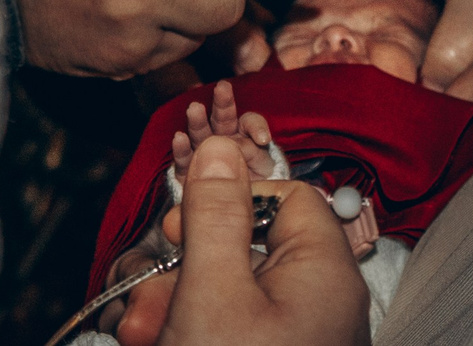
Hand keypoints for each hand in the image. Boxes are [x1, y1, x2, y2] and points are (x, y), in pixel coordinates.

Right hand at [113, 128, 368, 345]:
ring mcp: (305, 332)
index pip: (287, 195)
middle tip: (152, 300)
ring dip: (181, 304)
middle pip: (253, 246)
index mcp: (326, 273)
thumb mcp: (212, 291)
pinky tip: (162, 341)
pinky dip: (198, 328)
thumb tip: (220, 146)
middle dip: (190, 266)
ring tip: (146, 334)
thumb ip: (216, 214)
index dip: (229, 200)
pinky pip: (235, 323)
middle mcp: (324, 300)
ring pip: (234, 290)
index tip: (182, 225)